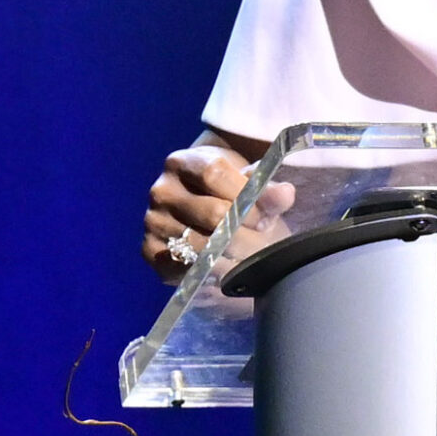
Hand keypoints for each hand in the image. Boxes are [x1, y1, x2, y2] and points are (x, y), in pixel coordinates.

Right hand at [141, 129, 265, 275]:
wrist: (203, 210)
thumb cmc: (230, 192)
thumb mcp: (249, 183)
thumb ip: (267, 189)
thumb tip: (286, 194)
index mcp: (183, 162)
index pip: (214, 173)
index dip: (245, 194)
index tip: (266, 214)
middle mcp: (162, 190)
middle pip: (213, 213)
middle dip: (247, 231)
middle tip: (264, 240)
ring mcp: (153, 221)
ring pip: (202, 245)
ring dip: (233, 256)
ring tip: (250, 257)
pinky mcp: (150, 250)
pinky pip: (185, 267)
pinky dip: (212, 273)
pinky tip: (229, 272)